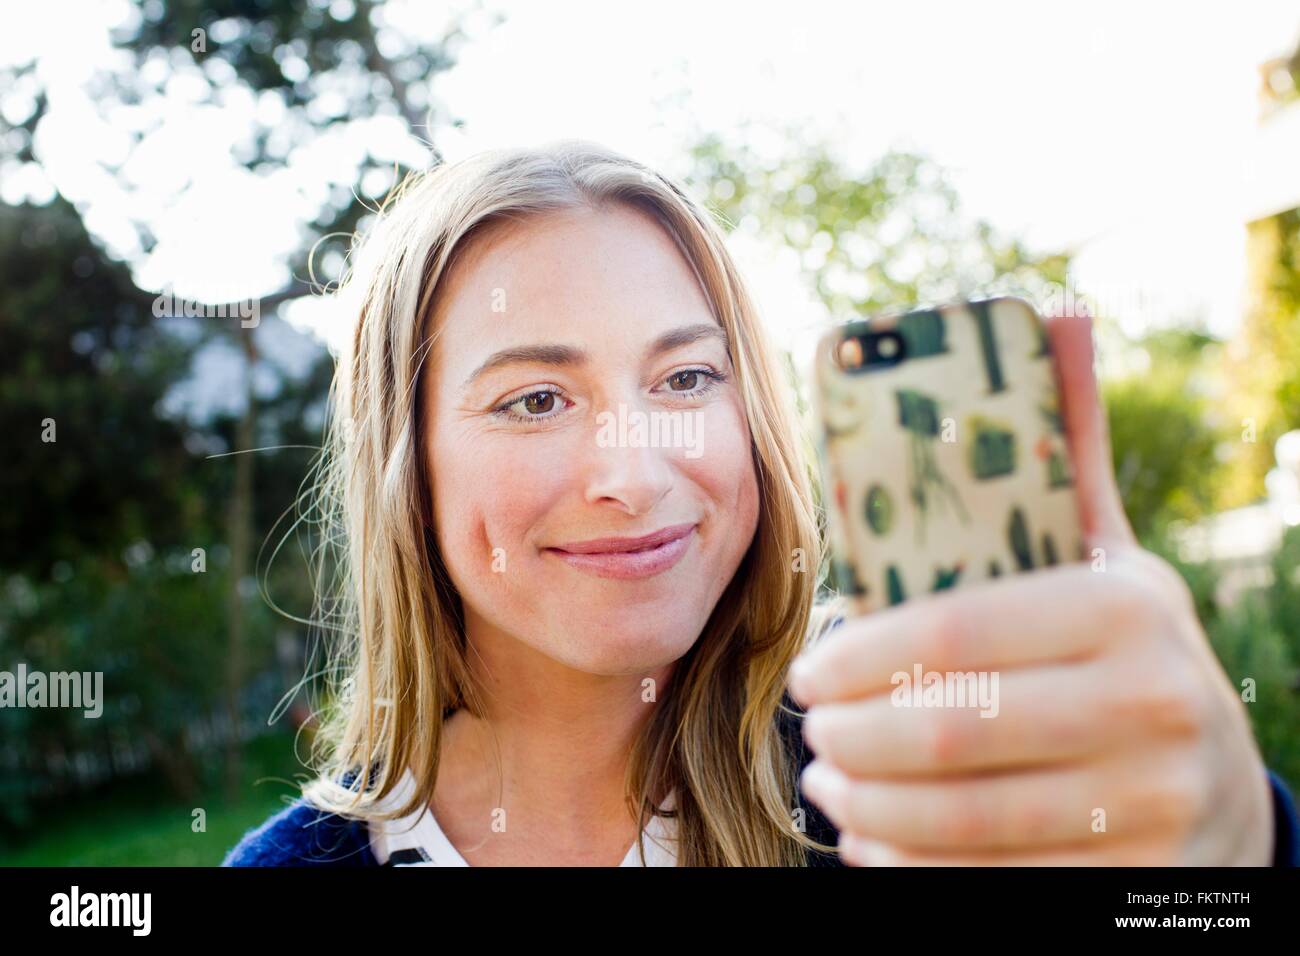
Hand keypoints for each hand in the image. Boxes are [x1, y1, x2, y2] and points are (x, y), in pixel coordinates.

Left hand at [789, 311, 1274, 864]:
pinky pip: (992, 884)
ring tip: (831, 781)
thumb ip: (1065, 448)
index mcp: (1126, 608)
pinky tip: (877, 845)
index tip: (808, 668)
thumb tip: (1057, 313)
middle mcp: (1153, 707)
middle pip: (951, 733)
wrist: (1221, 782)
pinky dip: (914, 870)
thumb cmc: (1127, 646)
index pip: (957, 630)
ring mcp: (1151, 804)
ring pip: (963, 819)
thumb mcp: (1105, 549)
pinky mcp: (1131, 878)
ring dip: (871, 807)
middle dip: (854, 737)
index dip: (862, 654)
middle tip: (812, 731)